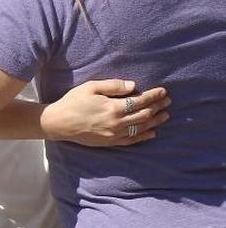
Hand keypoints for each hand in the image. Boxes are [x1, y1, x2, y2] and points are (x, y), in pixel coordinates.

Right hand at [42, 79, 168, 145]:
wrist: (59, 123)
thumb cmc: (73, 102)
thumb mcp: (90, 87)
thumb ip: (113, 86)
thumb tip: (133, 86)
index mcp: (113, 107)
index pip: (140, 101)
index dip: (153, 95)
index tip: (163, 91)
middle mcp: (117, 122)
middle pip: (145, 114)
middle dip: (158, 107)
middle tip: (167, 101)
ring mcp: (115, 134)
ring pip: (141, 127)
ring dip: (155, 121)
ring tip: (165, 115)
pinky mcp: (111, 142)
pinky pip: (132, 140)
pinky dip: (144, 136)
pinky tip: (152, 132)